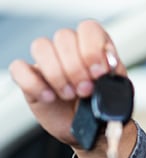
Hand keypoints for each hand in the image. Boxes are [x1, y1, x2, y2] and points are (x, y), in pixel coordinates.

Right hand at [9, 19, 135, 157]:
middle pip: (64, 36)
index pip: (88, 28)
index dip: (92, 49)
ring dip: (56, 73)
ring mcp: (48, 61)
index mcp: (95, 45)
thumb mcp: (116, 90)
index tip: (99, 73)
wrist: (92, 128)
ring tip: (69, 94)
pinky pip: (19, 68)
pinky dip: (33, 83)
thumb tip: (110, 63)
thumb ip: (115, 74)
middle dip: (76, 67)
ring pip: (41, 46)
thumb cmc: (104, 104)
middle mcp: (70, 49)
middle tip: (85, 90)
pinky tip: (49, 97)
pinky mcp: (31, 78)